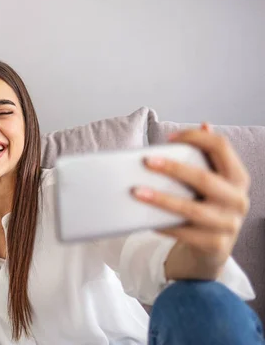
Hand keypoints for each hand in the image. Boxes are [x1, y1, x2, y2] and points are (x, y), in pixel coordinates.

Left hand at [133, 123, 250, 279]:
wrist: (213, 249)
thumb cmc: (207, 206)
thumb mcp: (213, 180)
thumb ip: (208, 155)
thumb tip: (204, 123)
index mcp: (237, 177)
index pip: (221, 147)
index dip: (195, 137)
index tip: (168, 138)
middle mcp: (238, 199)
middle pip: (204, 178)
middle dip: (173, 168)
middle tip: (146, 162)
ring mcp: (228, 224)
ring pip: (191, 209)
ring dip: (161, 199)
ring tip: (136, 191)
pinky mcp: (214, 244)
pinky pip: (183, 233)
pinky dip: (162, 224)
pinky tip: (144, 217)